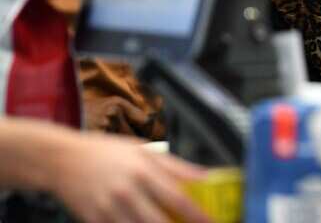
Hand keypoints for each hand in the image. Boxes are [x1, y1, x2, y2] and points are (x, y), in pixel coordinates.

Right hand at [50, 132, 210, 222]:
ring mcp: (108, 209)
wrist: (62, 160)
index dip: (197, 214)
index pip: (178, 198)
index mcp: (143, 171)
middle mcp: (126, 192)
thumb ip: (177, 166)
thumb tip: (207, 176)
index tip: (212, 222)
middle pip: (159, 222)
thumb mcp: (144, 152)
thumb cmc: (107, 153)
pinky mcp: (93, 221)